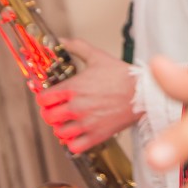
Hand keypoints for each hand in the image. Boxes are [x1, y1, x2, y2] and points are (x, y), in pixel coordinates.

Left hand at [35, 38, 140, 152]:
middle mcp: (77, 106)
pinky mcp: (96, 135)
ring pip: (59, 133)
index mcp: (74, 88)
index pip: (43, 99)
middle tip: (57, 110)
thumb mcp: (98, 56)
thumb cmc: (122, 76)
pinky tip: (78, 134)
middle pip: (48, 117)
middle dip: (51, 113)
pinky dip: (73, 142)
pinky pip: (74, 147)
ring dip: (61, 128)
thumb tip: (62, 40)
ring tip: (68, 123)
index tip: (49, 98)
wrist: (143, 93)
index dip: (44, 98)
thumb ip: (77, 47)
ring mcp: (86, 123)